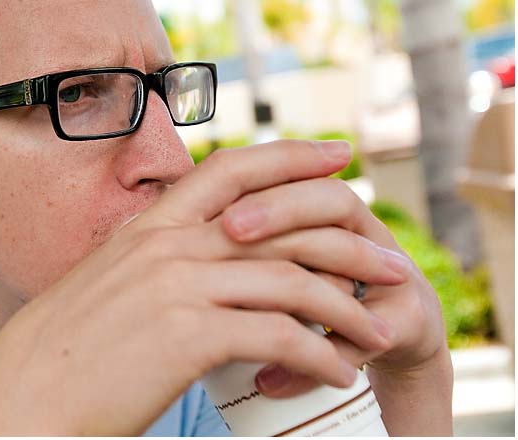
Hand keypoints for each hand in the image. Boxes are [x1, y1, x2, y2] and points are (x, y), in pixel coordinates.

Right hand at [0, 140, 408, 435]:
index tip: (338, 156)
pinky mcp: (188, 336)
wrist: (22, 397)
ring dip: (346, 308)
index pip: (232, 169)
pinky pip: (279, 335)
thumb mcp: (108, 287)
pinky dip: (320, 355)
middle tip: (389, 262)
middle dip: (347, 239)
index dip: (291, 156)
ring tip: (376, 331)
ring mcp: (176, 286)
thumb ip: (155, 266)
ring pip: (291, 280)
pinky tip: (337, 372)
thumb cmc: (64, 353)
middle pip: (281, 222)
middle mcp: (166, 245)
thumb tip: (200, 269)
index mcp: (148, 228)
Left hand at [218, 146, 447, 398]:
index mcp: (312, 211)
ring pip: (352, 257)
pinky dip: (323, 356)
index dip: (255, 172)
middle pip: (326, 198)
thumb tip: (145, 248)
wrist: (370, 354)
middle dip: (278, 209)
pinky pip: (373, 330)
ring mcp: (387, 268)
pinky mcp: (406, 318)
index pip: (284, 170)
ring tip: (253, 315)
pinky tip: (275, 382)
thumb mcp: (252, 280)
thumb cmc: (293, 312)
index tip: (210, 198)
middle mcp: (355, 229)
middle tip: (231, 229)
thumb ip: (216, 255)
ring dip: (306, 286)